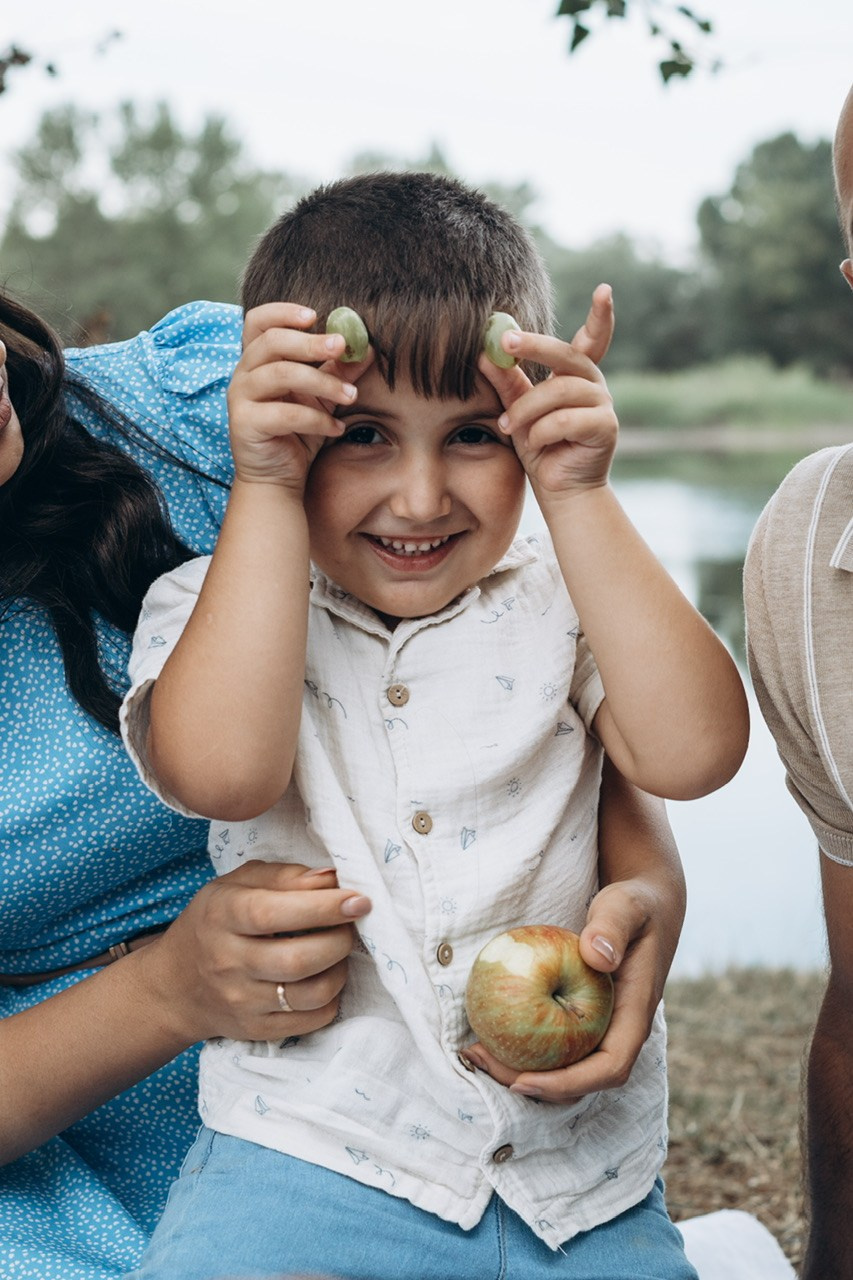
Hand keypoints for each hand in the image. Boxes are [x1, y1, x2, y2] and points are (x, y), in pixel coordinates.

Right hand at [138, 861, 371, 1043]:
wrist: (176, 984)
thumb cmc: (216, 921)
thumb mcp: (237, 884)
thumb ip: (284, 876)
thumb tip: (331, 877)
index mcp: (222, 915)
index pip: (273, 912)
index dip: (322, 907)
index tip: (358, 900)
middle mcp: (228, 961)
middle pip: (298, 959)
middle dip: (340, 940)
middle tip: (351, 925)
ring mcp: (241, 1001)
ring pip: (310, 994)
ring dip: (340, 969)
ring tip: (338, 950)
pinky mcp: (256, 1030)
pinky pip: (311, 1020)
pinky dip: (331, 997)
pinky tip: (325, 976)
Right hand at [227, 303, 372, 490]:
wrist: (278, 478)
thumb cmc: (298, 432)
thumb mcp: (323, 398)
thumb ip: (339, 372)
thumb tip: (366, 348)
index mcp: (258, 360)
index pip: (258, 321)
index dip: (283, 312)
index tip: (316, 316)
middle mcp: (243, 374)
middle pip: (272, 342)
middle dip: (311, 342)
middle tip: (342, 346)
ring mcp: (240, 398)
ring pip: (280, 374)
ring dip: (322, 382)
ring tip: (351, 395)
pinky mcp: (244, 424)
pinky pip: (284, 414)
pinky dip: (316, 419)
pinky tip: (336, 428)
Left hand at [461, 875, 672, 1103]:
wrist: (645, 905)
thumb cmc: (635, 905)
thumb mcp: (626, 907)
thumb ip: (612, 927)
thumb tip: (596, 957)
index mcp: (636, 1014)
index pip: (610, 1067)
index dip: (569, 1083)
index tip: (525, 1081)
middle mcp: (620, 1030)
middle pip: (580, 1078)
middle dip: (533, 1084)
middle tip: (482, 1060)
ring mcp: (602, 1027)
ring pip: (565, 1065)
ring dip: (522, 1068)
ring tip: (476, 1052)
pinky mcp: (585, 1018)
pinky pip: (556, 1042)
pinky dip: (524, 1044)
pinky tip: (488, 1029)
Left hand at [478, 284, 617, 498]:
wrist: (558, 489)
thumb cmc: (540, 447)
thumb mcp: (517, 411)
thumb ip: (506, 383)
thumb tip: (482, 352)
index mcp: (575, 374)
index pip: (592, 338)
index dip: (601, 315)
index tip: (605, 289)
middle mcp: (593, 383)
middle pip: (567, 355)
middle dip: (535, 347)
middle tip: (507, 342)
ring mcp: (603, 404)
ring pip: (559, 391)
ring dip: (526, 410)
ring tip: (507, 426)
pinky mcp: (606, 428)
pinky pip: (566, 419)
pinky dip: (542, 432)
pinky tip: (535, 444)